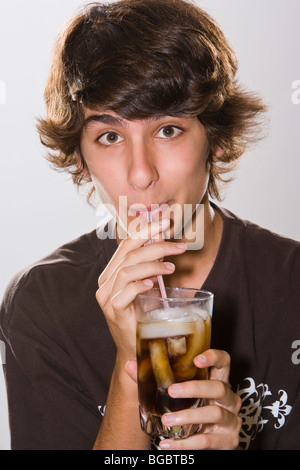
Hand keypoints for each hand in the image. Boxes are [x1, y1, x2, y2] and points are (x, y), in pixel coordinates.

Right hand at [95, 218, 186, 364]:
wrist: (135, 349)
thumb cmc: (142, 316)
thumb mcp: (145, 286)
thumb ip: (149, 267)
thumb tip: (163, 243)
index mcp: (111, 272)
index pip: (126, 244)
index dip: (145, 231)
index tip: (164, 223)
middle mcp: (105, 282)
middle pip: (129, 253)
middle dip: (155, 244)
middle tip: (178, 244)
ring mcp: (107, 297)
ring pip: (128, 270)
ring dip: (153, 264)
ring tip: (172, 266)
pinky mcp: (114, 311)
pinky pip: (125, 292)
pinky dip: (140, 284)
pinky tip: (154, 284)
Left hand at [159, 349, 241, 449]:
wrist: (209, 443)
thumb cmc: (194, 410)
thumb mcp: (181, 395)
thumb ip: (156, 380)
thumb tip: (131, 366)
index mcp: (218, 381)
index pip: (224, 362)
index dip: (214, 357)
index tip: (196, 359)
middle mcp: (229, 398)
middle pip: (218, 387)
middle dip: (195, 388)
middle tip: (172, 391)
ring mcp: (231, 420)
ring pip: (214, 414)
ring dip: (188, 417)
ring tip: (166, 420)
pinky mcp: (229, 441)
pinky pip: (207, 441)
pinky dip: (186, 444)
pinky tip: (169, 444)